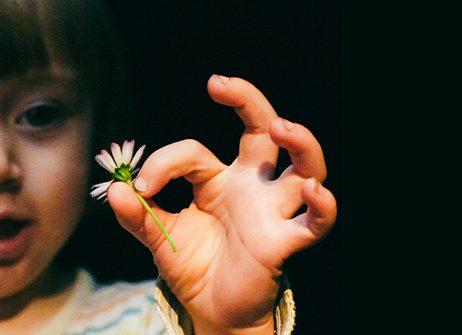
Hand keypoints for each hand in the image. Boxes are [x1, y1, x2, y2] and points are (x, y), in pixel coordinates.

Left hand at [107, 75, 336, 333]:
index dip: (165, 162)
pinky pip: (316, 223)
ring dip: (301, 144)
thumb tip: (117, 190)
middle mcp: (252, 187)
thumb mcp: (160, 238)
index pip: (195, 151)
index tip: (143, 186)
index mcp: (221, 180)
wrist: (211, 310)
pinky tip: (315, 192)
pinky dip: (323, 207)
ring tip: (281, 127)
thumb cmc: (194, 267)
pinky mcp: (285, 241)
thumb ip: (140, 216)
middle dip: (250, 102)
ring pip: (305, 167)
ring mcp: (272, 211)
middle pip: (265, 132)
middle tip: (223, 85)